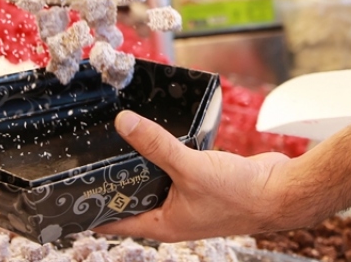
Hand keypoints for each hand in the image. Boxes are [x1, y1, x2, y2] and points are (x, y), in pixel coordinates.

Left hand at [95, 111, 308, 240]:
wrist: (281, 191)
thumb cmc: (240, 194)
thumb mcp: (190, 167)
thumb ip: (155, 145)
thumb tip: (124, 124)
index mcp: (163, 225)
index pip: (114, 222)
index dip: (91, 210)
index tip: (69, 197)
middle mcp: (173, 215)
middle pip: (132, 198)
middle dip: (113, 180)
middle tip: (89, 158)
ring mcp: (188, 199)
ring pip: (154, 181)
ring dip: (141, 163)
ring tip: (116, 141)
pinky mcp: (202, 181)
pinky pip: (174, 168)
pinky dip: (164, 154)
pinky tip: (156, 135)